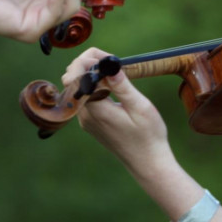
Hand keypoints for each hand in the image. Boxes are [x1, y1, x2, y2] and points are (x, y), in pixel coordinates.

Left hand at [62, 48, 172, 178]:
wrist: (148, 163)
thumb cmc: (148, 136)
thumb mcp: (140, 108)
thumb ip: (122, 86)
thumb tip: (108, 65)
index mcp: (95, 110)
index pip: (74, 77)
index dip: (86, 61)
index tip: (106, 58)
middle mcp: (85, 115)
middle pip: (73, 80)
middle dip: (88, 64)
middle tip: (111, 62)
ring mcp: (86, 121)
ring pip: (78, 89)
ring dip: (92, 75)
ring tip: (115, 74)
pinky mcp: (91, 124)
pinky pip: (85, 99)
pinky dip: (95, 87)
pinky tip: (113, 88)